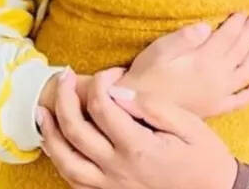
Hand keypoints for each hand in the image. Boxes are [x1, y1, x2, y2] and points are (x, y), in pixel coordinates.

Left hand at [37, 68, 236, 188]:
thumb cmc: (204, 157)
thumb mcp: (189, 125)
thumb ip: (152, 106)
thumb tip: (118, 91)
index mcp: (138, 147)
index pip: (102, 107)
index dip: (101, 82)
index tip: (111, 72)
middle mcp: (118, 169)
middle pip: (75, 130)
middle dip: (64, 98)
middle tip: (64, 77)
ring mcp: (111, 186)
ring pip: (66, 161)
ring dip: (51, 134)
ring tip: (44, 112)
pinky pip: (75, 181)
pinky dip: (60, 162)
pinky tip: (57, 145)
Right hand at [121, 13, 248, 117]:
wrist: (140, 109)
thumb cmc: (146, 76)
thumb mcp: (159, 51)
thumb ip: (184, 38)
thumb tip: (207, 26)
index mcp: (204, 60)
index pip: (227, 36)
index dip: (237, 22)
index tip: (243, 10)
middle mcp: (217, 77)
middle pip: (239, 51)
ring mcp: (218, 94)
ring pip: (245, 72)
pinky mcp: (215, 108)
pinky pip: (240, 101)